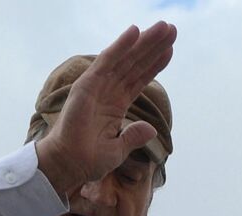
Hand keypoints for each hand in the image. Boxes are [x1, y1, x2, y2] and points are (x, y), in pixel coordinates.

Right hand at [35, 23, 177, 195]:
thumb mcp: (118, 149)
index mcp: (115, 104)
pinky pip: (107, 61)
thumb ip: (134, 136)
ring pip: (125, 58)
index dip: (154, 63)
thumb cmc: (89, 159)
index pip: (139, 78)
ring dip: (144, 41)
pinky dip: (121, 45)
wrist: (70, 164)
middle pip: (135, 64)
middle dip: (153, 46)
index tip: (170, 49)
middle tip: (171, 29)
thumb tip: (152, 129)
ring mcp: (97, 85)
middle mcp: (107, 91)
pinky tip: (135, 31)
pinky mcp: (88, 84)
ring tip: (163, 26)